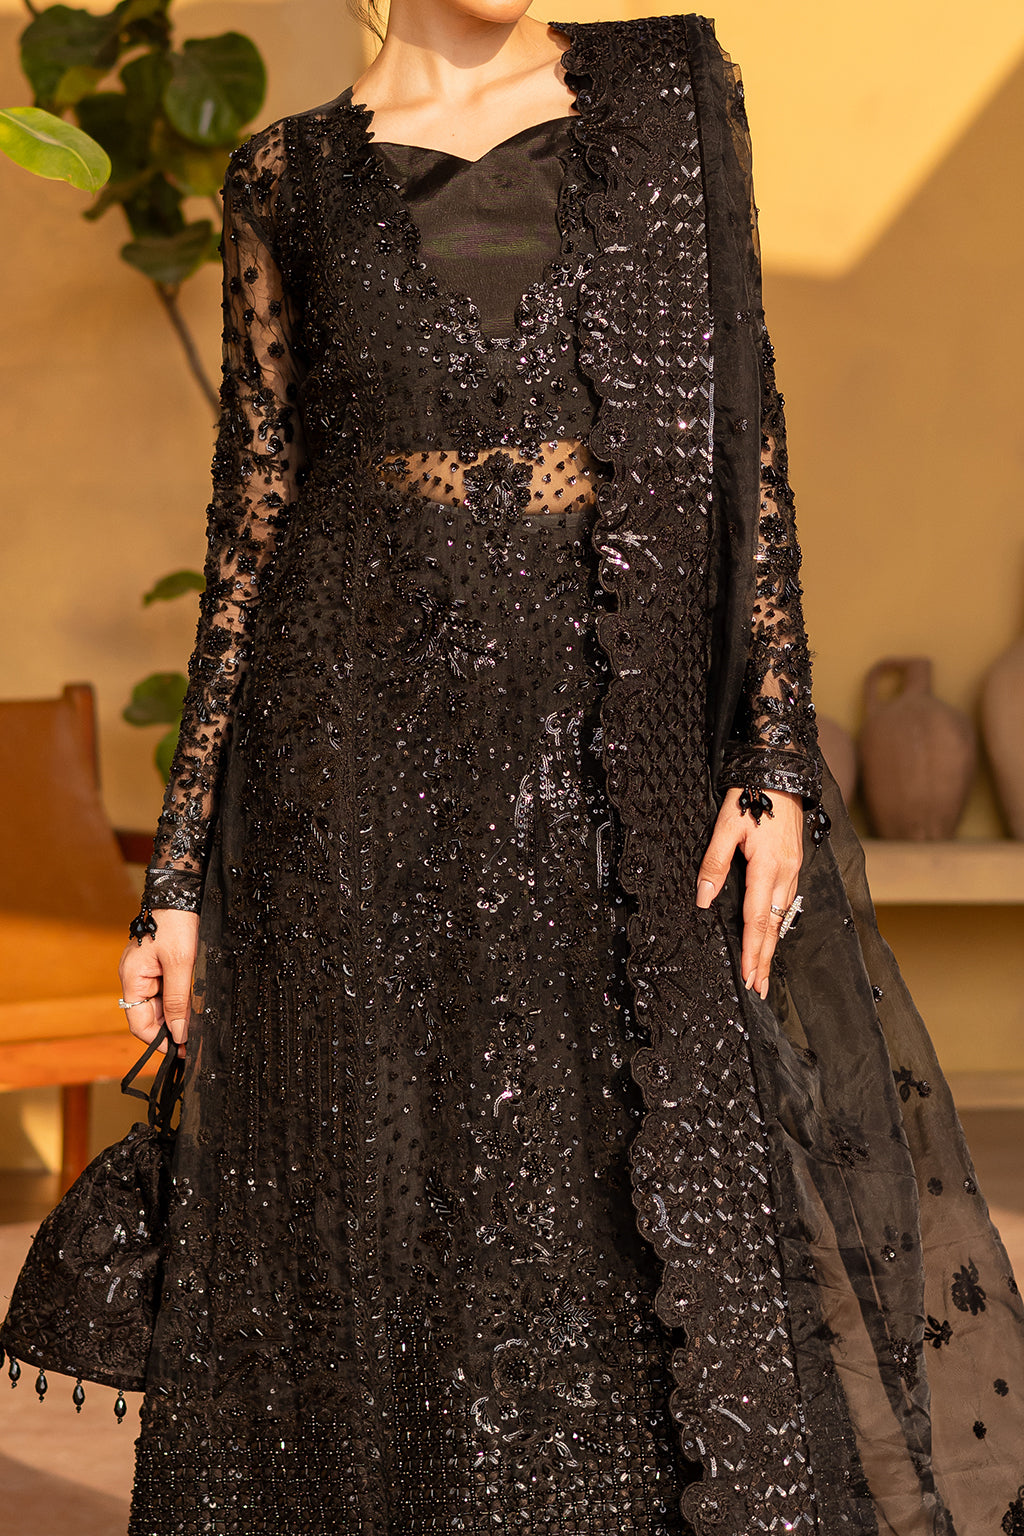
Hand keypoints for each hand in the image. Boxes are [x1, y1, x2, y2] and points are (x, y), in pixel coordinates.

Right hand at [118, 909, 199, 1058]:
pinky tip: (197, 1003)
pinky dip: (182, 1000)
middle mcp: (135, 977)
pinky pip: (168, 990)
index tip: (183, 1051)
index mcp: (132, 978)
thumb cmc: (178, 923)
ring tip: (201, 1022)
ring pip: (162, 1005)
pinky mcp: (160, 964)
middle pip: (151, 1017)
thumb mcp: (181, 964)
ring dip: (179, 1014)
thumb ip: (178, 1001)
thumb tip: (178, 1034)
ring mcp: (147, 971)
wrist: (182, 891)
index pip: (139, 1024)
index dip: (160, 1041)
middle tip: (197, 1040)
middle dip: (172, 1029)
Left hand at [694, 787, 803, 999]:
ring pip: (781, 917)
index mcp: (767, 867)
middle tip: (760, 988)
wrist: (780, 774)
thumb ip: (713, 864)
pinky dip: (778, 924)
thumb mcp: (725, 827)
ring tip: (765, 969)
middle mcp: (785, 874)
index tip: (749, 976)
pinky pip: (785, 902)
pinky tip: (772, 933)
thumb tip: (703, 899)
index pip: (757, 920)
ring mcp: (793, 870)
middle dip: (766, 960)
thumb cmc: (751, 797)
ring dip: (772, 946)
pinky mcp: (794, 864)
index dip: (753, 952)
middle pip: (773, 927)